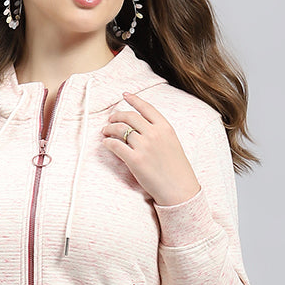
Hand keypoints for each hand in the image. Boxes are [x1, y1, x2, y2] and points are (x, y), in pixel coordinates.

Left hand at [101, 91, 201, 206]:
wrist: (179, 189)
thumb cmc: (177, 170)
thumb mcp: (173, 143)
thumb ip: (159, 133)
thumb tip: (141, 128)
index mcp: (165, 127)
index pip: (146, 107)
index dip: (134, 99)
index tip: (125, 95)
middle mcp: (154, 133)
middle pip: (129, 117)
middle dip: (117, 116)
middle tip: (110, 120)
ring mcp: (144, 146)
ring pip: (120, 130)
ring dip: (109, 129)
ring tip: (105, 132)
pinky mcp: (135, 160)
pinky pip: (116, 146)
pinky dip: (108, 143)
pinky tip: (106, 143)